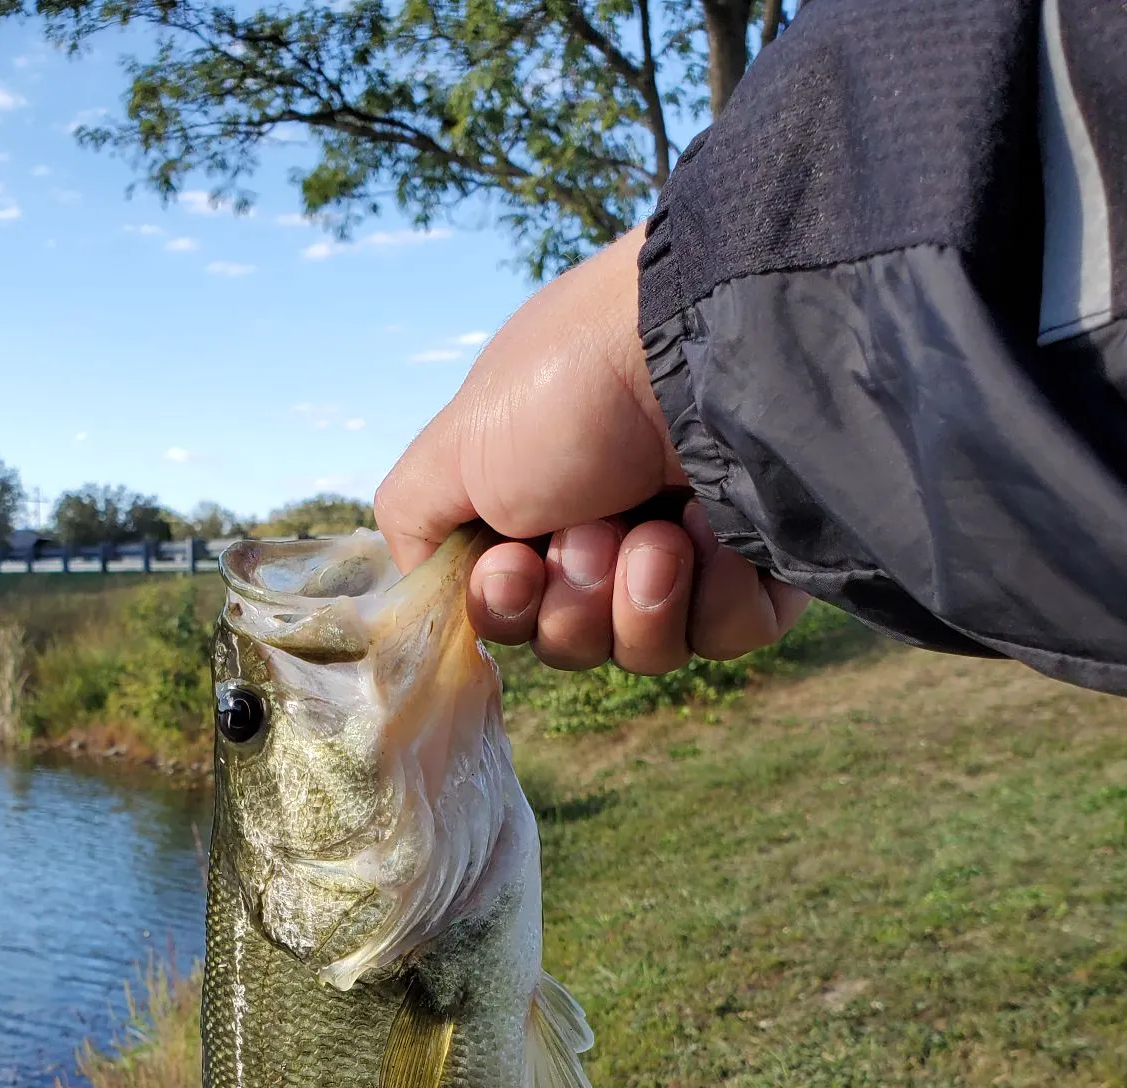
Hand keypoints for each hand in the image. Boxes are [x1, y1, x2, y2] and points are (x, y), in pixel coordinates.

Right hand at [374, 225, 807, 672]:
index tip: (515, 567)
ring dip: (642, 598)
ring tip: (663, 533)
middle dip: (576, 598)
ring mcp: (690, 557)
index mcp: (538, 512)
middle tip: (598, 530)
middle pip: (573, 643)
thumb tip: (432, 585)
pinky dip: (715, 594)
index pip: (512, 615)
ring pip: (647, 652)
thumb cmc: (563, 388)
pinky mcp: (763, 569)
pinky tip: (713, 528)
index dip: (506, 609)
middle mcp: (610, 537)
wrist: (695, 345)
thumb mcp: (452, 449)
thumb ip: (414, 520)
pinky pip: (727, 636)